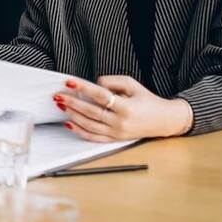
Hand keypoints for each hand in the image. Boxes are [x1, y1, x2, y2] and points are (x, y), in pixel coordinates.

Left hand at [56, 75, 193, 140]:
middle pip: (91, 111)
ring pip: (89, 125)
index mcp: (126, 107)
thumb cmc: (147, 100)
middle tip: (58, 95)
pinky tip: (69, 124)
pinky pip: (94, 137)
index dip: (83, 88)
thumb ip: (112, 82)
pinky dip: (80, 131)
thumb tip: (95, 83)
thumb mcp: (133, 85)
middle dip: (72, 103)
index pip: (100, 96)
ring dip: (73, 115)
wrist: (164, 120)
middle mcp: (120, 122)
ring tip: (61, 106)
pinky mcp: (115, 139)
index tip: (69, 82)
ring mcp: (117, 132)